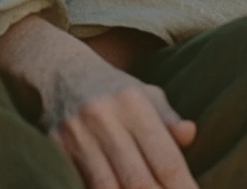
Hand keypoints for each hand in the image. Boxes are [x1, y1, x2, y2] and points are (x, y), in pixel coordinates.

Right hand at [39, 48, 198, 188]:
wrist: (62, 70)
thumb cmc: (115, 91)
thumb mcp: (146, 94)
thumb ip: (169, 119)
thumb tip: (191, 134)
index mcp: (133, 102)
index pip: (166, 159)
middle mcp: (104, 117)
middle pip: (139, 181)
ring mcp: (77, 134)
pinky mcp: (55, 149)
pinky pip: (82, 184)